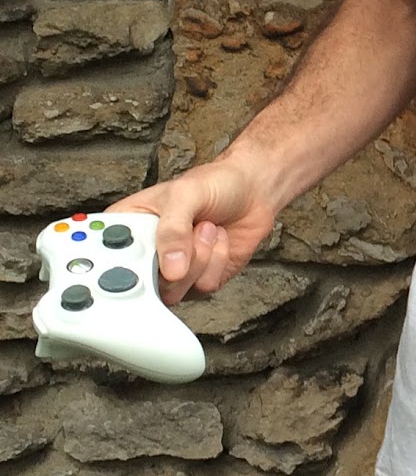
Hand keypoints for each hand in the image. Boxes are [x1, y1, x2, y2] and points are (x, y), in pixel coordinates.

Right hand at [108, 157, 276, 305]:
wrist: (252, 191)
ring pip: (173, 291)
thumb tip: (169, 268)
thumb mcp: (185, 194)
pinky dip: (216, 262)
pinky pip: (202, 287)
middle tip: (185, 241)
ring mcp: (170, 272)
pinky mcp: (196, 281)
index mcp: (127, 228)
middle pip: (137, 287)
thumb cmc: (213, 183)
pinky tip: (218, 239)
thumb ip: (172, 229)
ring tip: (205, 228)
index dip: (114, 269)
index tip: (138, 261)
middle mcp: (145, 255)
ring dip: (199, 258)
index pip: (104, 259)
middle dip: (169, 266)